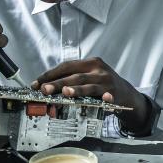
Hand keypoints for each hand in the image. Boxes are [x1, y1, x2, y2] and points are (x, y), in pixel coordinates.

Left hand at [31, 58, 150, 133]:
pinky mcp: (114, 94)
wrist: (126, 93)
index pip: (67, 66)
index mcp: (91, 63)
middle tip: (45, 90)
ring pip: (89, 86)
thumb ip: (72, 79)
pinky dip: (106, 98)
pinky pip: (107, 97)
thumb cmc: (102, 84)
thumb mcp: (90, 76)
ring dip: (77, 90)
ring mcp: (107, 82)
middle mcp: (99, 70)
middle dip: (58, 83)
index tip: (37, 83)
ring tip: (65, 93)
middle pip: (75, 76)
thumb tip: (47, 87)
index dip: (51, 74)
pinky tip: (104, 99)